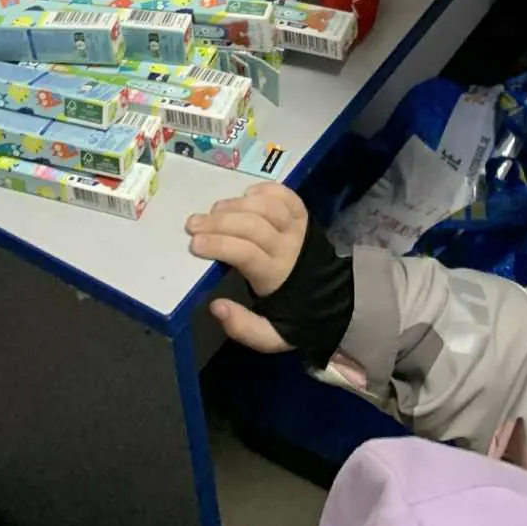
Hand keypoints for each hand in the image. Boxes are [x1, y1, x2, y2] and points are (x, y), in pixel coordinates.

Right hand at [186, 186, 308, 353]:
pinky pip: (285, 195)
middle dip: (219, 222)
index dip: (219, 244)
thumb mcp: (269, 336)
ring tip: (214, 211)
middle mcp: (288, 247)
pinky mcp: (304, 216)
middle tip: (193, 224)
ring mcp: (298, 227)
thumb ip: (242, 327)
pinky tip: (245, 194)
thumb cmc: (292, 315)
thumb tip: (215, 306)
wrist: (333, 300)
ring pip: (267, 206)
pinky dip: (264, 189)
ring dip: (236, 204)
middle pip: (252, 225)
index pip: (245, 252)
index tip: (194, 244)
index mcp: (276, 276)